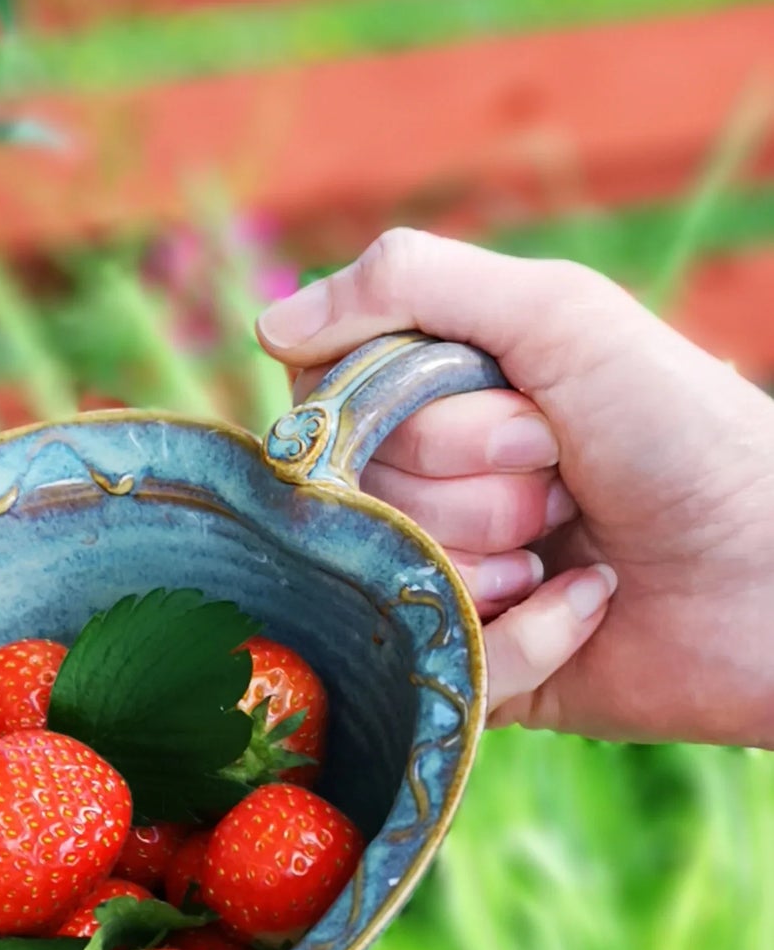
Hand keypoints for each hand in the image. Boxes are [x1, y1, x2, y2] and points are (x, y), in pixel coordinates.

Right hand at [256, 230, 773, 743]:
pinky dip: (530, 627)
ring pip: (388, 573)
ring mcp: (450, 575)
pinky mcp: (479, 665)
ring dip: (495, 553)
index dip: (398, 406)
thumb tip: (265, 323)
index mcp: (440, 397)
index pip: (324, 397)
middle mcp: (433, 484)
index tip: (507, 399)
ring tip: (573, 543)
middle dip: (470, 478)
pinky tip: (590, 604)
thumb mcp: (559, 314)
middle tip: (560, 471)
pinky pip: (443, 651)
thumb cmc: (684, 428)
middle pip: (352, 488)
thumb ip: (411, 284)